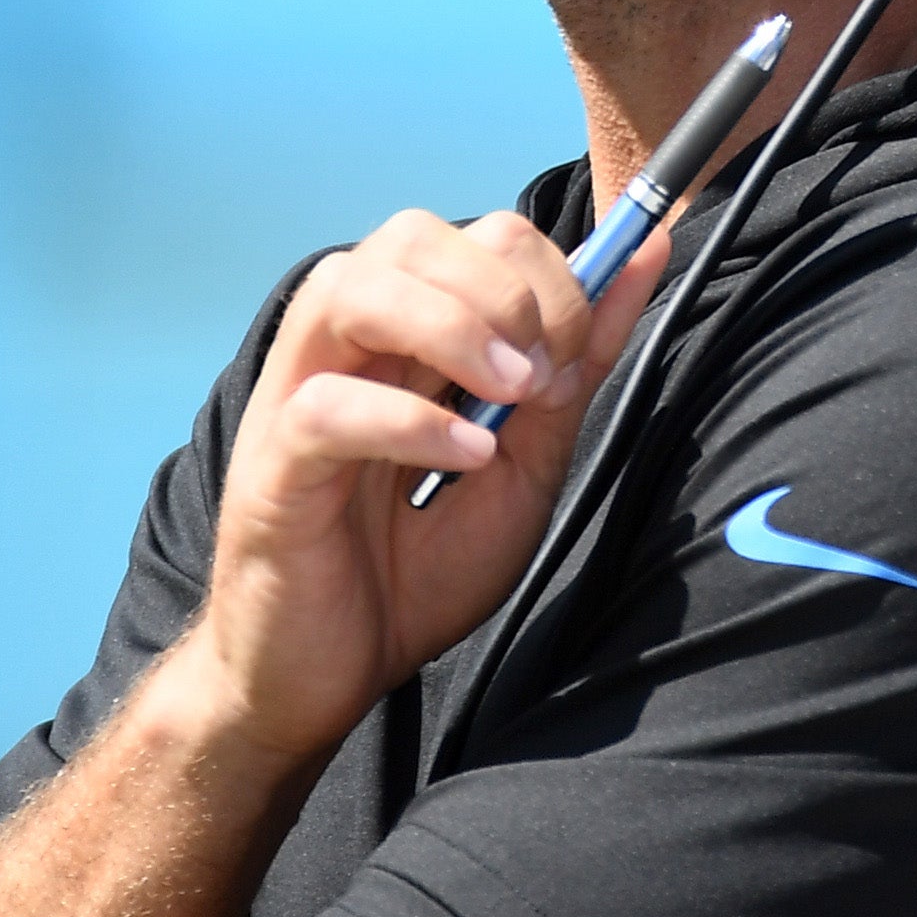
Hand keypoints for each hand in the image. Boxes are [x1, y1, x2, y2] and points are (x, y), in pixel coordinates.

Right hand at [186, 207, 665, 766]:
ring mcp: (297, 398)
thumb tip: (645, 251)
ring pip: (350, 289)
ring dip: (453, 324)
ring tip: (514, 395)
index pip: (476, 236)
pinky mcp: (271, 468)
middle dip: (505, 288)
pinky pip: (326, 407)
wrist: (328, 681)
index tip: (577, 364)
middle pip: (410, 235)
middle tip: (546, 378)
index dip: (549, 278)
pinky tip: (467, 458)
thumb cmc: (413, 575)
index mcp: (405, 338)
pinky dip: (410, 420)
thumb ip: (576, 366)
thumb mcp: (526, 466)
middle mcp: (344, 349)